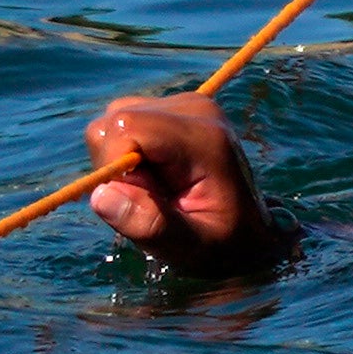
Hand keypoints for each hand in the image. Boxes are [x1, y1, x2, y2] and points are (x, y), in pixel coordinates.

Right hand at [83, 88, 285, 272]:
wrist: (251, 236)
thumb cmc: (224, 246)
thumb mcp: (190, 248)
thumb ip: (149, 223)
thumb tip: (100, 194)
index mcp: (203, 138)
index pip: (126, 126)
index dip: (113, 165)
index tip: (136, 200)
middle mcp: (195, 109)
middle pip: (115, 120)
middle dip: (114, 165)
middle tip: (149, 199)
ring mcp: (185, 105)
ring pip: (115, 121)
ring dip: (119, 161)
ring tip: (154, 192)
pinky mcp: (174, 112)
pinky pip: (125, 125)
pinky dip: (127, 154)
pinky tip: (154, 178)